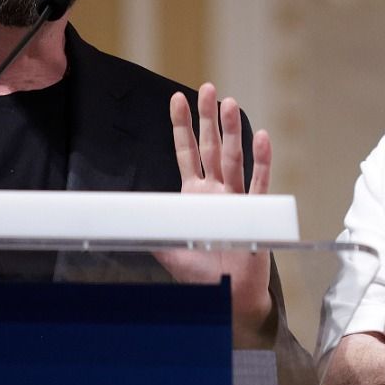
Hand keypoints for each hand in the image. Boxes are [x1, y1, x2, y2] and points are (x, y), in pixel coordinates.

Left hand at [157, 83, 274, 328]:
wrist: (230, 296)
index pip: (186, 155)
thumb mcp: (169, 249)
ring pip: (233, 158)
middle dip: (208, 118)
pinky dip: (261, 161)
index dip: (181, 128)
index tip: (177, 99)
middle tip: (208, 88)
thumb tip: (123, 219)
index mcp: (194, 196)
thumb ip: (151, 231)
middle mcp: (216, 192)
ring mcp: (237, 200)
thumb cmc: (202, 274)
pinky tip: (262, 137)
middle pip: (210, 148)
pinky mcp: (255, 213)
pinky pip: (258, 183)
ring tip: (230, 103)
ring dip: (232, 131)